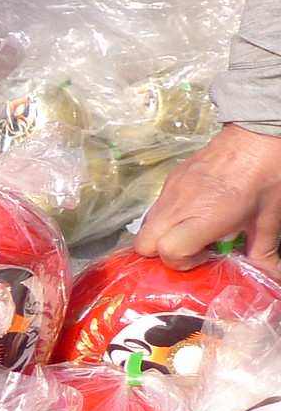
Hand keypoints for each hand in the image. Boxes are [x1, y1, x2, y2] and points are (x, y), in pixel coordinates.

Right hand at [135, 123, 280, 274]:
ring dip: (162, 236)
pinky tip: (194, 212)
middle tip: (191, 248)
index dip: (182, 262)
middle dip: (161, 254)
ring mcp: (171, 190)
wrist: (258, 134)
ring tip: (192, 231)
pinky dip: (168, 218)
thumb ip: (262, 252)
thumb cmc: (267, 175)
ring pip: (144, 226)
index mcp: (205, 216)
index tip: (204, 256)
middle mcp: (180, 205)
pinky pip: (156, 207)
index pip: (168, 251)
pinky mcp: (171, 179)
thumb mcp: (269, 219)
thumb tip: (268, 276)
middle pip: (143, 244)